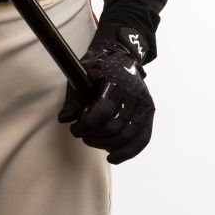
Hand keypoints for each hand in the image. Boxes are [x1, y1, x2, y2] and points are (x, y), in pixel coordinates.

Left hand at [58, 25, 154, 163]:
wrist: (121, 56)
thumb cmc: (98, 67)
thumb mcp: (81, 76)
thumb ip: (74, 99)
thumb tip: (65, 119)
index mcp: (116, 78)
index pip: (103, 110)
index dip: (86, 125)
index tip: (75, 128)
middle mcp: (134, 91)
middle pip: (115, 126)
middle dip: (94, 136)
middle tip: (83, 136)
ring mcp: (145, 102)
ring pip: (128, 136)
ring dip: (107, 145)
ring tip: (93, 142)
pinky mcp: (149, 112)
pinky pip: (143, 138)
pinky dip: (128, 152)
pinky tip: (113, 158)